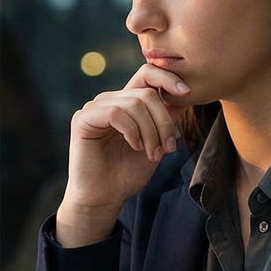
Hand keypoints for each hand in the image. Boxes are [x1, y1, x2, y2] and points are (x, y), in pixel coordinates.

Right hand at [55, 64, 191, 245]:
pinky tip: (134, 146)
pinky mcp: (83, 119)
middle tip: (168, 148)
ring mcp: (95, 108)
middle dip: (163, 122)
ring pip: (134, 103)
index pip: (147, 73)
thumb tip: (186, 94)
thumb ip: (167, 118)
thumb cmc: (128, 173)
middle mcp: (110, 100)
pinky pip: (116, 112)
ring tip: (152, 153)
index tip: (186, 92)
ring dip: (150, 131)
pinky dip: (132, 130)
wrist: (105, 198)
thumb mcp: (157, 143)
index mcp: (127, 102)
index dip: (168, 77)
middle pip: (147, 93)